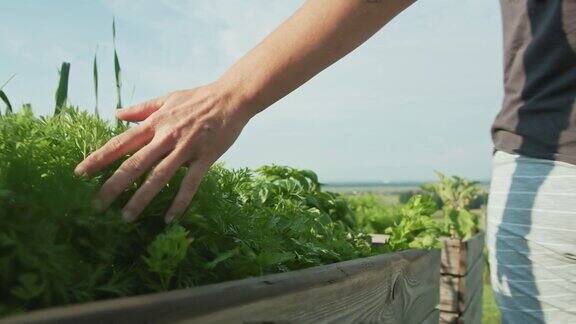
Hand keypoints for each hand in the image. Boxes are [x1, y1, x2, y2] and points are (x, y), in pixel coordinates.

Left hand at [74, 84, 250, 222]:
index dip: (99, 159)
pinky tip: (168, 219)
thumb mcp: (167, 98)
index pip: (121, 143)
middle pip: (135, 164)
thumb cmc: (199, 98)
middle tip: (97, 205)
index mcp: (155, 123)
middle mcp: (166, 137)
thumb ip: (142, 109)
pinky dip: (179, 202)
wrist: (231, 97)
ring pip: (159, 177)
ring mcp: (186, 148)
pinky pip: (190, 184)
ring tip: (126, 217)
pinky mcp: (205, 157)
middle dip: (114, 186)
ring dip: (141, 198)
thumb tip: (117, 114)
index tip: (80, 173)